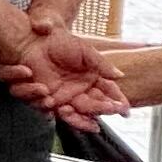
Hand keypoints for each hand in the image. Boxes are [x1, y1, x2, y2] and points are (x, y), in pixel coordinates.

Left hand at [0, 26, 125, 119]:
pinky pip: (56, 112)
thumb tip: (120, 75)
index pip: (108, 93)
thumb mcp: (84, 51)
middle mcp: (80, 91)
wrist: (36, 42)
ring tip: (92, 119)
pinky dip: (62, 114)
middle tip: (112, 110)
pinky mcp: (48, 100)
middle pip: (95, 106)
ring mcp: (64, 97)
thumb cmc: (61, 43)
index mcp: (92, 79)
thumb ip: (100, 63)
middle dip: (104, 109)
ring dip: (82, 117)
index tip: (126, 110)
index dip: (117, 102)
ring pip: (77, 113)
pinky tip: (64, 109)